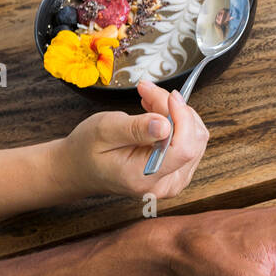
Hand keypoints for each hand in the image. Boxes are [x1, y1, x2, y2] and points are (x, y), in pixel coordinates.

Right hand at [59, 79, 208, 199]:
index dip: (183, 119)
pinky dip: (177, 121)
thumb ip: (136, 128)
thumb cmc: (87, 151)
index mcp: (145, 178)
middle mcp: (166, 184)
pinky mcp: (178, 170)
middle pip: (192, 140)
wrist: (80, 168)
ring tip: (149, 99)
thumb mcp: (104, 131)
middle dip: (175, 109)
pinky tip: (157, 112)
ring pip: (194, 137)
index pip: (184, 149)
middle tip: (149, 91)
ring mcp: (175, 178)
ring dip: (176, 112)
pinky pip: (190, 140)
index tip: (171, 96)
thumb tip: (165, 124)